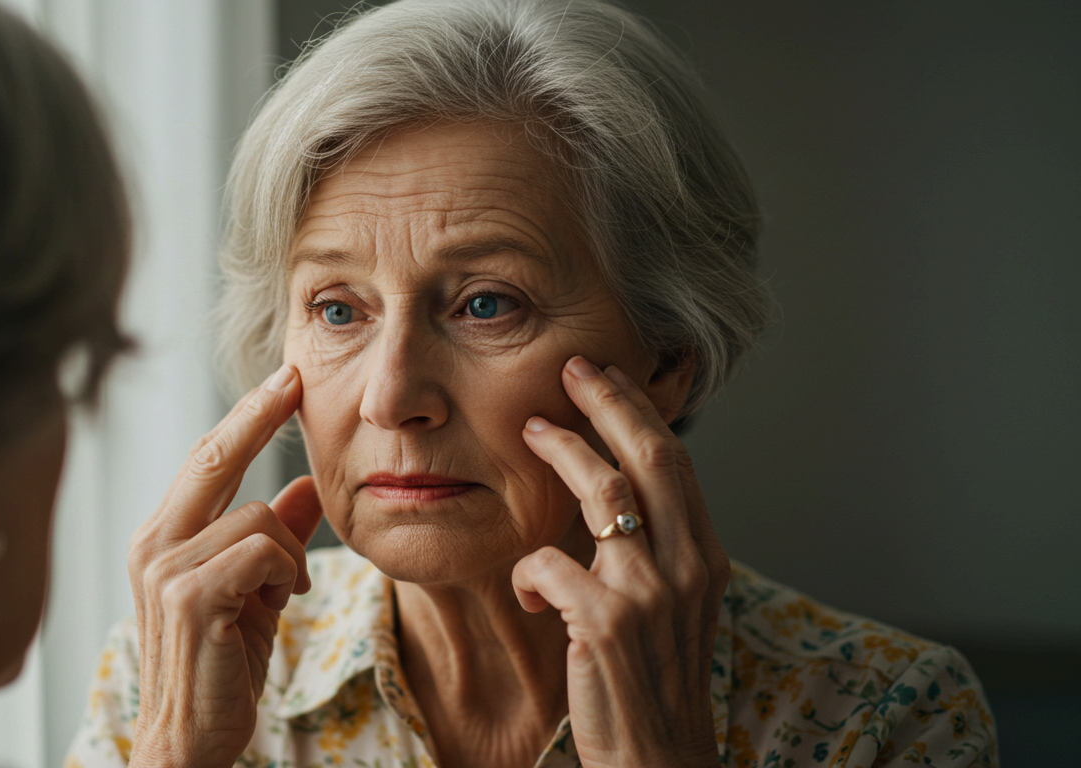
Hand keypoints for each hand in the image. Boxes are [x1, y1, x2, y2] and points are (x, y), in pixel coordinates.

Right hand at [127, 365, 324, 767]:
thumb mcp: (254, 590)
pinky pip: (264, 549)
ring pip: (256, 515)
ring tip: (289, 589)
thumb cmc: (220, 666)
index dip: (244, 417)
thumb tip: (306, 487)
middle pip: (213, 456)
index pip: (204, 459)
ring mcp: (166, 569)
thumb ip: (272, 537)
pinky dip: (287, 570)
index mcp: (162, 537)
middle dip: (258, 415)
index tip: (282, 380)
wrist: (190, 740)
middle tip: (294, 381)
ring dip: (291, 550)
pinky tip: (284, 599)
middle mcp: (153, 544)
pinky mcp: (192, 597)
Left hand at [512, 356, 728, 767]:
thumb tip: (619, 497)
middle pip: (651, 456)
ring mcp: (647, 594)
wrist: (660, 761)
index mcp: (705, 559)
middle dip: (610, 401)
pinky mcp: (602, 623)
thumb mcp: (674, 608)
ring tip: (529, 431)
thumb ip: (655, 553)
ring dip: (561, 451)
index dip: (641, 411)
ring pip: (602, 492)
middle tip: (574, 367)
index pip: (676, 463)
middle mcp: (686, 567)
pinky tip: (528, 595)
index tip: (610, 375)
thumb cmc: (655, 684)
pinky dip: (527, 572)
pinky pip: (545, 564)